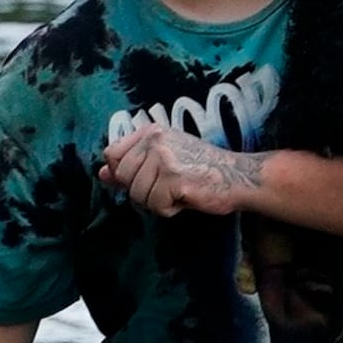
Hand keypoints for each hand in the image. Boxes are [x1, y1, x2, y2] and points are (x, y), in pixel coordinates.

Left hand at [99, 118, 265, 218]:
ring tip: (180, 192)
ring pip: (138, 195)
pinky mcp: (174, 179)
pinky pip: (155, 206)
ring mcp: (164, 158)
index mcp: (151, 132)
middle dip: (142, 191)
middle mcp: (155, 140)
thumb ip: (132, 167)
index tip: (147, 177)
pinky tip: (187, 198)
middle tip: (168, 188)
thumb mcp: (164, 162)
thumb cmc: (203, 171)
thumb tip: (101, 174)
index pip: (112, 154)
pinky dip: (170, 209)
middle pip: (123, 177)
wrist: (241, 177)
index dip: (124, 173)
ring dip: (157, 202)